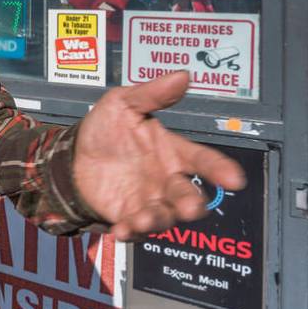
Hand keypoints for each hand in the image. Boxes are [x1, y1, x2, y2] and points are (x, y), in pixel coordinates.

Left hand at [73, 71, 245, 239]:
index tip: (235, 179)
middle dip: (191, 204)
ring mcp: (148, 201)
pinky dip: (131, 232)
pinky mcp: (127, 216)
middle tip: (190, 208)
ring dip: (158, 220)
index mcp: (172, 152)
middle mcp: (166, 180)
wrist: (72, 155)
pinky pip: (136, 230)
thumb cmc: (105, 129)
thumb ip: (152, 94)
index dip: (219, 169)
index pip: (202, 160)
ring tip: (145, 219)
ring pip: (164, 217)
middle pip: (188, 196)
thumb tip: (182, 76)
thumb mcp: (123, 104)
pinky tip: (122, 230)